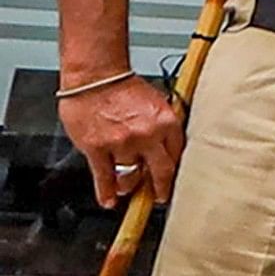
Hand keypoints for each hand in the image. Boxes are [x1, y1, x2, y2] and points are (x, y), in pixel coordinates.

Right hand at [62, 75, 181, 207]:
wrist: (95, 75)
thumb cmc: (124, 86)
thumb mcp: (158, 103)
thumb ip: (164, 127)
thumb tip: (169, 148)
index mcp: (167, 123)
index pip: (178, 156)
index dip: (175, 172)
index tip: (173, 181)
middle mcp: (148, 135)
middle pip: (161, 172)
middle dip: (160, 188)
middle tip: (159, 197)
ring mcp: (122, 144)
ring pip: (131, 176)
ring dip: (130, 186)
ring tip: (129, 189)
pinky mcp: (97, 148)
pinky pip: (104, 177)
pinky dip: (105, 192)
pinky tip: (109, 200)